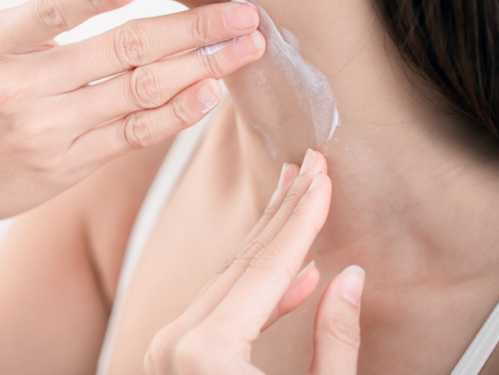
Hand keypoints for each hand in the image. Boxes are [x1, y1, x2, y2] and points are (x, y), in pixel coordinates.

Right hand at [0, 0, 265, 256]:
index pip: (47, 12)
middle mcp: (20, 90)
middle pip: (118, 51)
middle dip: (189, 29)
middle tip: (242, 14)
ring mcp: (47, 133)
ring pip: (137, 93)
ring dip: (199, 69)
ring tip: (244, 49)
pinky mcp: (67, 167)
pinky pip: (131, 138)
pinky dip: (174, 116)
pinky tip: (210, 94)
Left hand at [144, 151, 364, 374]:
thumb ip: (334, 342)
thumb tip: (351, 279)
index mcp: (208, 352)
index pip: (268, 270)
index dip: (302, 220)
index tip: (323, 178)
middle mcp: (178, 343)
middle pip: (243, 262)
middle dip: (284, 210)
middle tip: (309, 165)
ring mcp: (169, 349)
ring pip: (227, 279)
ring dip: (269, 239)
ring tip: (296, 195)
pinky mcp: (174, 358)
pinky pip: (218, 308)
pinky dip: (257, 289)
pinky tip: (296, 273)